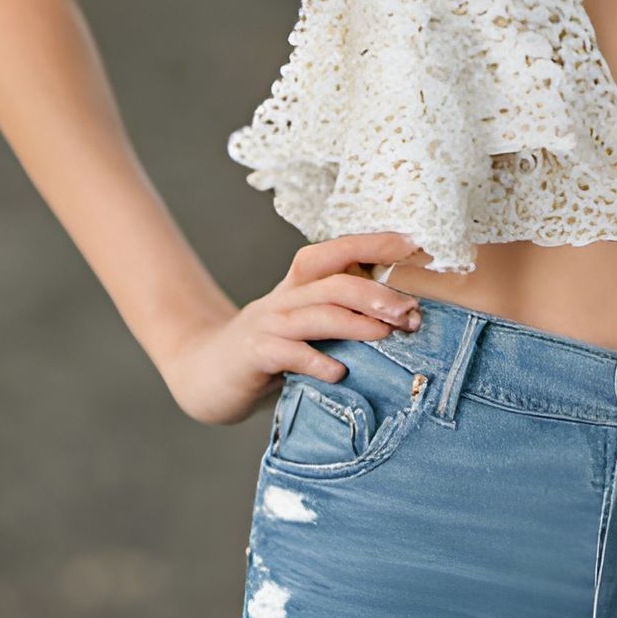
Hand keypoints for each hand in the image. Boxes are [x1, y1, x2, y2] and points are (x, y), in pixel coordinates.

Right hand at [159, 231, 425, 427]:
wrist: (203, 373)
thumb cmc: (269, 352)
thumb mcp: (305, 328)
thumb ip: (341, 318)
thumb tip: (403, 318)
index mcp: (299, 286)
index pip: (337, 252)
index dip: (373, 244)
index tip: (413, 244)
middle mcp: (283, 299)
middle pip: (333, 281)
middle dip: (376, 292)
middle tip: (410, 310)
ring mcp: (266, 326)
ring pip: (315, 313)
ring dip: (356, 322)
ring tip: (389, 333)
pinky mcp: (252, 355)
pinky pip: (286, 353)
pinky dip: (315, 361)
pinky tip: (339, 373)